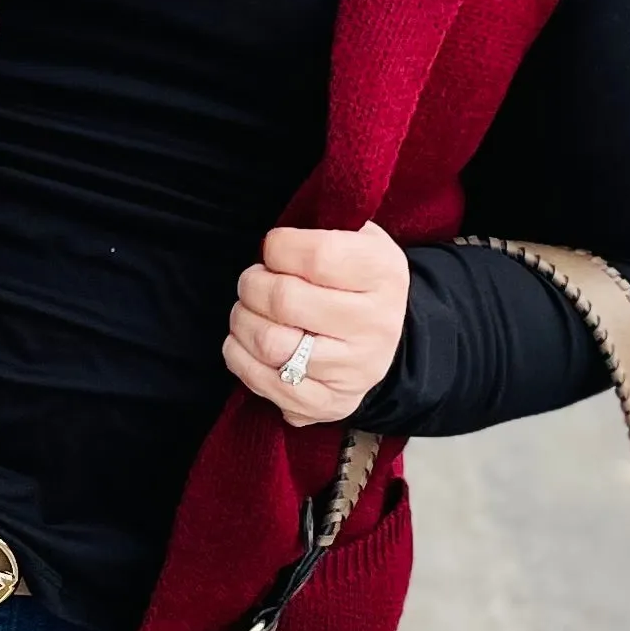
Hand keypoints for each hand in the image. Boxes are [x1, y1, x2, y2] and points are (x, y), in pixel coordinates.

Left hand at [223, 223, 410, 425]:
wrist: (388, 341)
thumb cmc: (359, 281)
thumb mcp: (360, 240)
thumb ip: (325, 227)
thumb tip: (277, 238)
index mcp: (384, 275)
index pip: (318, 256)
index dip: (279, 247)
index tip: (274, 248)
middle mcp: (376, 325)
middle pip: (284, 300)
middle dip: (252, 284)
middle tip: (253, 280)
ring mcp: (354, 370)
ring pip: (270, 343)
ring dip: (242, 320)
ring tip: (247, 310)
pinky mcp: (330, 404)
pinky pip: (266, 383)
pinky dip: (241, 358)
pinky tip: (245, 342)